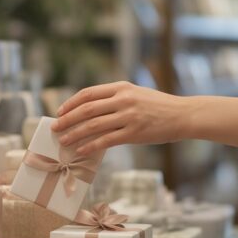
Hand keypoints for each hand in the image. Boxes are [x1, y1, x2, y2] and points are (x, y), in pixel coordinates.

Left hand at [52, 81, 188, 154]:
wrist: (183, 115)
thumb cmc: (159, 106)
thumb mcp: (136, 93)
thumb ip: (116, 97)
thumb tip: (91, 110)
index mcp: (121, 87)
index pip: (88, 93)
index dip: (71, 103)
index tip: (60, 112)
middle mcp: (123, 100)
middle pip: (86, 110)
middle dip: (67, 120)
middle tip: (55, 128)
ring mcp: (128, 116)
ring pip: (93, 126)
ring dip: (75, 134)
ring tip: (63, 141)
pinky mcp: (134, 133)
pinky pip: (106, 141)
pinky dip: (91, 146)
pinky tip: (81, 151)